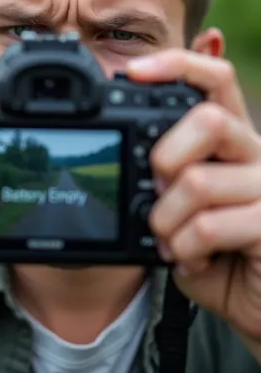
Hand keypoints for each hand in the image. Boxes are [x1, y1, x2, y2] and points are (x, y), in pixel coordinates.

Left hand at [127, 50, 260, 342]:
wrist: (256, 307)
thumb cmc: (215, 252)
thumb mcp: (184, 204)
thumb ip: (168, 172)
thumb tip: (125, 145)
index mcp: (232, 138)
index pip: (216, 78)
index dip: (178, 65)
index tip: (133, 71)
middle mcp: (256, 153)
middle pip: (208, 120)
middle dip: (164, 156)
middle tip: (157, 190)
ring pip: (198, 181)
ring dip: (166, 220)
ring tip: (171, 240)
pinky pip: (208, 227)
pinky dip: (184, 250)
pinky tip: (194, 261)